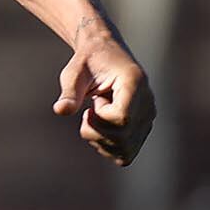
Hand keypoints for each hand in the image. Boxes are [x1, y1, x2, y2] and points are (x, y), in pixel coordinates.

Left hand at [54, 35, 152, 166]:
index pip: (122, 118)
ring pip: (125, 150)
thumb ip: (69, 93)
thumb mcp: (74, 73)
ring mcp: (148, 118)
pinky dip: (107, 147)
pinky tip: (100, 128)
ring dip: (100, 140)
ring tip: (96, 118)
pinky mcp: (143, 128)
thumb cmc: (87, 62)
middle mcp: (148, 102)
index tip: (93, 102)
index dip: (100, 117)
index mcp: (135, 83)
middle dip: (95, 130)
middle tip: (90, 109)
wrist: (103, 56)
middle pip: (122, 137)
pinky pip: (126, 153)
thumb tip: (60, 111)